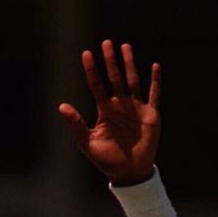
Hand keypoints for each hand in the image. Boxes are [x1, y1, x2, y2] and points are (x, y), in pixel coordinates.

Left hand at [59, 40, 160, 185]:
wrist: (129, 173)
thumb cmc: (107, 160)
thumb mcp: (88, 143)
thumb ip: (77, 124)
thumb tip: (62, 106)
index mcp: (105, 110)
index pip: (97, 85)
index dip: (92, 70)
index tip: (86, 54)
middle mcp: (120, 105)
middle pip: (115, 78)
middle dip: (110, 61)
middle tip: (106, 43)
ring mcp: (136, 108)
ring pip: (132, 81)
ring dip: (129, 64)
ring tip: (125, 46)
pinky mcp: (151, 115)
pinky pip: (154, 94)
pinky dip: (155, 81)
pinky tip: (155, 66)